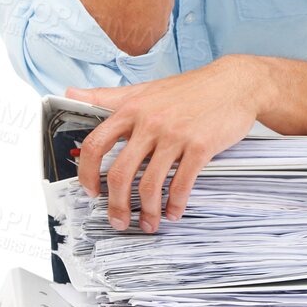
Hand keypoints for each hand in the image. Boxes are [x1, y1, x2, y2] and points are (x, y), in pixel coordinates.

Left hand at [66, 57, 265, 231]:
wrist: (236, 83)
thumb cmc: (191, 89)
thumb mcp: (146, 88)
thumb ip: (107, 96)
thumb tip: (70, 92)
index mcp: (133, 108)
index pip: (95, 144)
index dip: (86, 173)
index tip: (91, 191)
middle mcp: (150, 122)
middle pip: (119, 174)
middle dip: (116, 206)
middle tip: (119, 221)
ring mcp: (176, 135)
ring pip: (149, 185)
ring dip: (146, 213)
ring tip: (149, 223)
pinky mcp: (200, 147)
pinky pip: (181, 185)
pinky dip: (175, 206)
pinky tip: (174, 212)